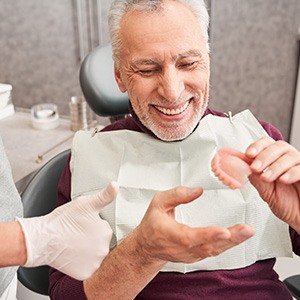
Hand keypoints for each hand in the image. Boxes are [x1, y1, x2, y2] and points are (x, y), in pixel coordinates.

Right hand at [17, 181, 117, 279]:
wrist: (43, 239)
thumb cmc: (63, 220)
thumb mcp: (86, 203)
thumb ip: (105, 196)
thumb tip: (115, 185)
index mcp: (106, 232)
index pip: (104, 229)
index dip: (93, 226)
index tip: (82, 225)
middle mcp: (104, 249)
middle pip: (101, 243)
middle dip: (92, 239)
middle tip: (77, 234)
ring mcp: (95, 263)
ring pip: (95, 255)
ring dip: (88, 251)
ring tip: (74, 244)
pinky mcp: (85, 274)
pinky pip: (87, 268)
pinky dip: (81, 264)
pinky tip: (73, 255)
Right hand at [134, 186, 254, 263]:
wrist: (147, 246)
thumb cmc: (152, 224)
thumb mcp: (158, 203)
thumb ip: (176, 195)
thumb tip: (197, 191)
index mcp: (171, 234)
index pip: (191, 236)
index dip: (208, 235)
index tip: (224, 231)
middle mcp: (182, 248)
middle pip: (208, 246)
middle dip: (230, 238)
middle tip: (247, 229)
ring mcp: (191, 255)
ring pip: (214, 250)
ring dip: (233, 242)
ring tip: (247, 231)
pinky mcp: (197, 256)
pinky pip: (214, 251)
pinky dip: (228, 245)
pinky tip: (239, 237)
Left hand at [246, 136, 299, 231]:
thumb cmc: (286, 204)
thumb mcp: (265, 191)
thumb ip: (255, 178)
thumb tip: (242, 166)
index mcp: (275, 159)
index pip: (267, 143)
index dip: (257, 146)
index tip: (248, 154)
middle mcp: (288, 159)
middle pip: (278, 147)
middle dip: (264, 157)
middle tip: (255, 168)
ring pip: (290, 156)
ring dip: (275, 166)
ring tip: (267, 178)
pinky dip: (292, 172)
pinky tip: (283, 179)